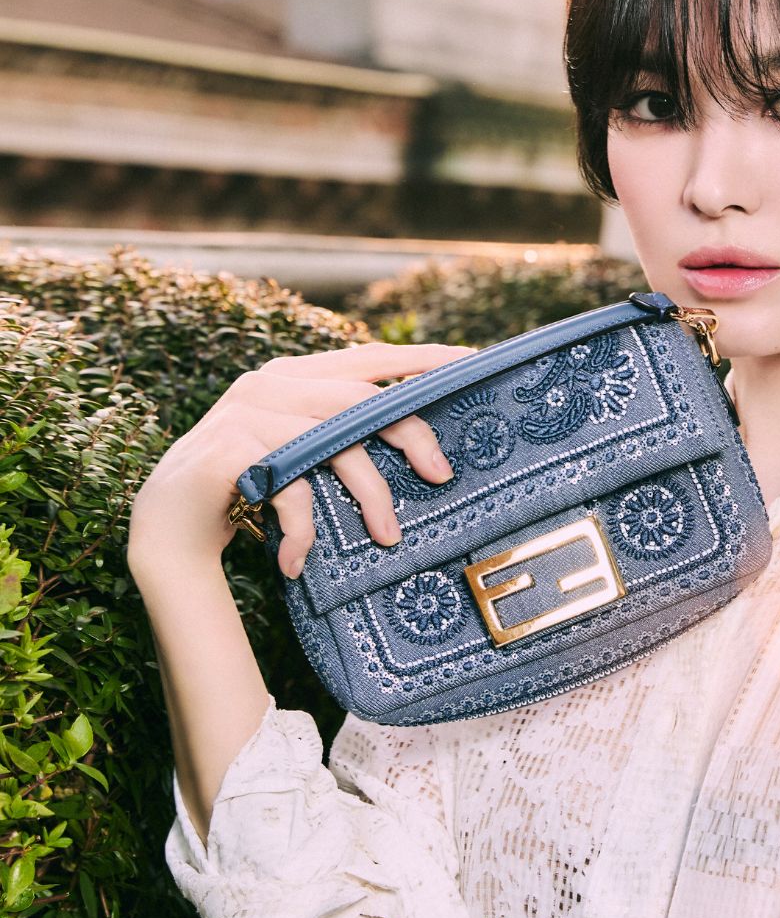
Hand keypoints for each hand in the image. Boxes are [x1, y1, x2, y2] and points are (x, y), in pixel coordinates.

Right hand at [127, 338, 476, 584]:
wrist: (167, 526)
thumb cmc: (252, 491)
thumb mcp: (304, 456)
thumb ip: (344, 434)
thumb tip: (426, 448)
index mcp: (296, 375)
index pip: (369, 358)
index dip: (421, 359)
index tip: (473, 362)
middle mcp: (271, 382)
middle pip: (361, 399)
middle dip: (409, 436)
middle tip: (440, 477)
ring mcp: (246, 411)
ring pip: (333, 444)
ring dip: (368, 494)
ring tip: (388, 537)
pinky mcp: (229, 449)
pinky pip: (290, 485)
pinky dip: (303, 526)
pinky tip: (300, 560)